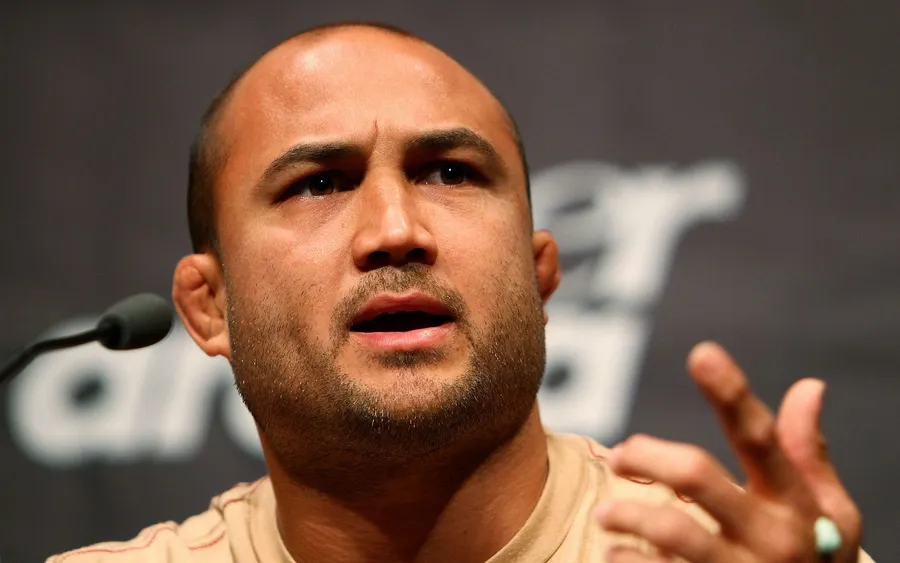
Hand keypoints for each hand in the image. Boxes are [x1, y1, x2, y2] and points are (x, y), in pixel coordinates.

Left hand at [595, 341, 861, 561]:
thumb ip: (807, 453)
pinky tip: (614, 554)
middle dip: (649, 457)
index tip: (702, 353)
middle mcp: (770, 536)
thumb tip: (810, 385)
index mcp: (796, 502)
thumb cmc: (818, 560)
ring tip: (604, 513)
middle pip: (698, 477)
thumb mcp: (831, 513)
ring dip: (630, 515)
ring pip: (675, 532)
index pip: (760, 438)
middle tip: (619, 454)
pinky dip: (630, 562)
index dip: (731, 394)